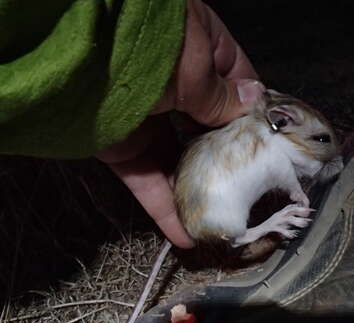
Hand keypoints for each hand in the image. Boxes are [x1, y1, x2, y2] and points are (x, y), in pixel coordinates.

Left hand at [96, 0, 263, 247]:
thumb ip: (222, 96)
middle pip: (209, 127)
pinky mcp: (123, 145)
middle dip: (229, 156)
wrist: (77, 59)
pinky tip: (185, 235)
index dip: (253, 110)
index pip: (235, 82)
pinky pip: (147, 180)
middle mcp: (175, 85)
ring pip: (179, 159)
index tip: (271, 140)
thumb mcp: (194, 70)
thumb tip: (254, 103)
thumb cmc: (152, 52)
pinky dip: (164, 208)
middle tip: (254, 186)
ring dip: (197, 189)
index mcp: (198, 51)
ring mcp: (149, 116)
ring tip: (222, 217)